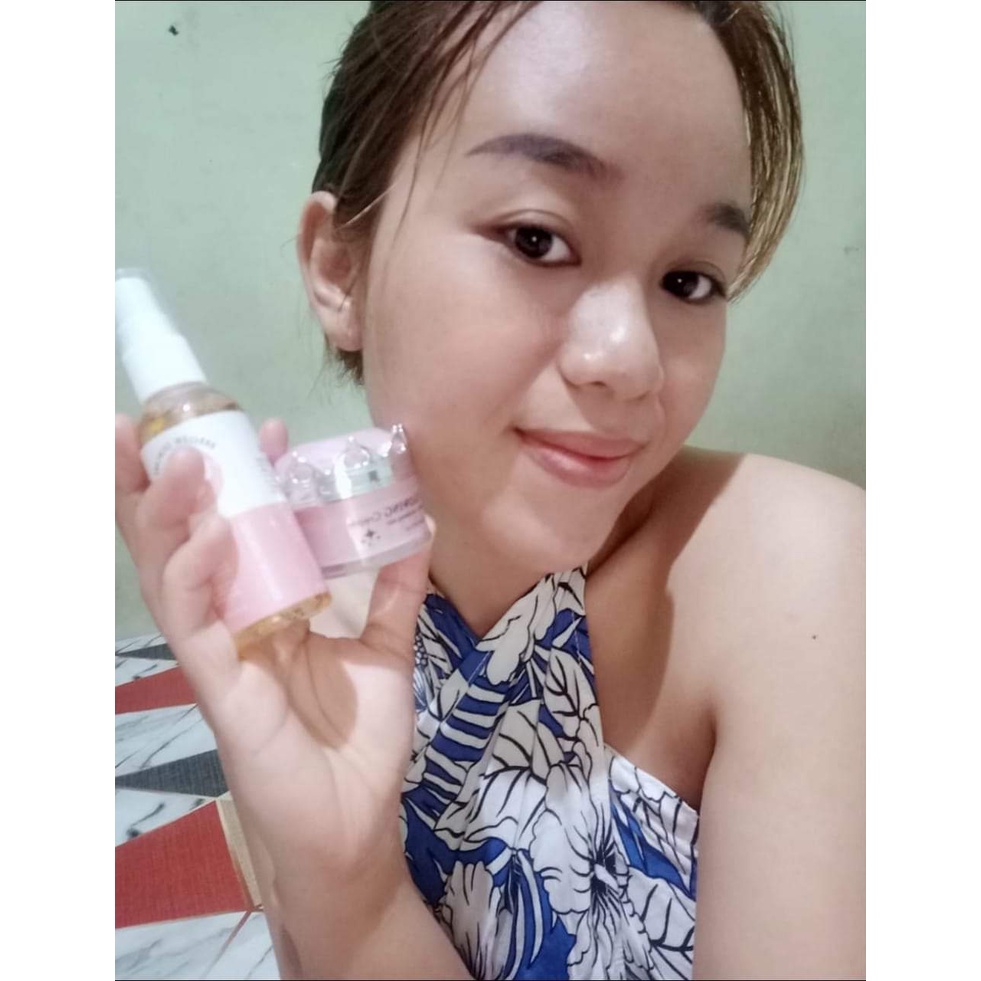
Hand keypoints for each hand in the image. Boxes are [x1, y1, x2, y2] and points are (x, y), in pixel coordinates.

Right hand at [115, 415, 430, 878]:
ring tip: (187, 459)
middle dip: (167, 481)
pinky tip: (209, 535)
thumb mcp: (385, 649)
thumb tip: (418, 526)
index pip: (238, 529)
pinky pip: (193, 622)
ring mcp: (218, 650)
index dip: (249, 478)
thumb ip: (394, 590)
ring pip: (170, 571)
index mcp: (266, 607)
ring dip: (171, 512)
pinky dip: (195, 574)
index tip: (276, 429)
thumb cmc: (357, 740)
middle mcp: (232, 619)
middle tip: (171, 420)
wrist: (355, 822)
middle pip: (181, 539)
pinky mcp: (217, 685)